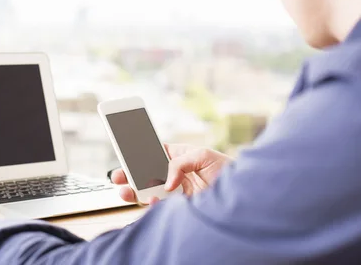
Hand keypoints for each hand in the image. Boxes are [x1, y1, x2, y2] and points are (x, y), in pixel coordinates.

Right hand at [111, 144, 231, 203]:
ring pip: (149, 192)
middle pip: (146, 174)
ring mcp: (176, 192)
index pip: (153, 154)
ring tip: (127, 191)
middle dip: (129, 176)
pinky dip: (152, 205)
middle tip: (117, 177)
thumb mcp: (203, 155)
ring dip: (136, 192)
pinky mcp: (180, 208)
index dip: (137, 154)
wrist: (245, 195)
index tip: (124, 155)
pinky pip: (161, 207)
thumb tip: (167, 182)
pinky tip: (151, 200)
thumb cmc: (227, 169)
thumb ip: (179, 163)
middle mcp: (175, 175)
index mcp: (178, 157)